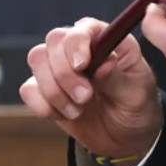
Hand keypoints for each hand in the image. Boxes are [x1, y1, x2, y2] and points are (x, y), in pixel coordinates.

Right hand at [19, 17, 162, 158]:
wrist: (125, 137)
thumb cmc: (137, 105)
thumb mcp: (137, 92)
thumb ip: (117, 77)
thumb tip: (105, 62)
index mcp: (107, 40)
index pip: (83, 28)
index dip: (77, 43)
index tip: (83, 66)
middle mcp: (80, 48)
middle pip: (53, 41)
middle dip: (65, 73)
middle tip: (86, 97)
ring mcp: (59, 67)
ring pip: (37, 61)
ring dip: (54, 91)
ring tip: (79, 109)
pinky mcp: (45, 89)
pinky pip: (28, 89)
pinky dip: (43, 105)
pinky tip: (64, 115)